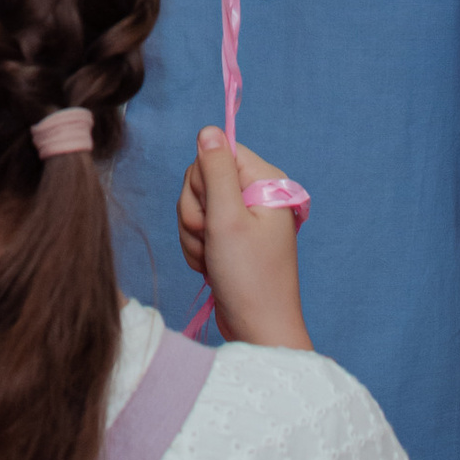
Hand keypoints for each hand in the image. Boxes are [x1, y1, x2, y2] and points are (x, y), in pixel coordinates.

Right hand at [178, 129, 313, 352]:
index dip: (204, 179)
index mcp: (264, 180)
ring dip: (195, 233)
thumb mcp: (227, 219)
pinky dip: (197, 247)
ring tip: (213, 257)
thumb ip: (215, 170)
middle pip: (201, 178)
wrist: (258, 330)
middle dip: (196, 211)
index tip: (213, 210)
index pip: (218, 151)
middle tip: (212, 238)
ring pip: (195, 204)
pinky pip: (198, 227)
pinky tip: (211, 266)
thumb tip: (208, 129)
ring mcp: (243, 218)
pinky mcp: (231, 238)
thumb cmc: (249, 277)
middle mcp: (255, 194)